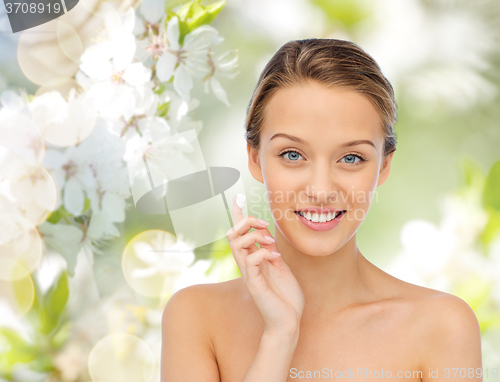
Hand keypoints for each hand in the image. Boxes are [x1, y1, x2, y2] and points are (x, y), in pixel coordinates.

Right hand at [226, 195, 304, 335]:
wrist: (289, 321)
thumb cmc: (286, 296)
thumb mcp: (280, 266)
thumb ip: (270, 250)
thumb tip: (264, 232)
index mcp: (253, 259)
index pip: (240, 233)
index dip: (238, 214)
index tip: (238, 197)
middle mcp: (247, 264)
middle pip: (232, 234)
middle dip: (245, 221)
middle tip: (263, 224)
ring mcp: (249, 274)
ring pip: (237, 244)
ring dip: (254, 236)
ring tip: (271, 241)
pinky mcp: (254, 284)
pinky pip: (251, 261)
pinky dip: (264, 253)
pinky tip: (276, 257)